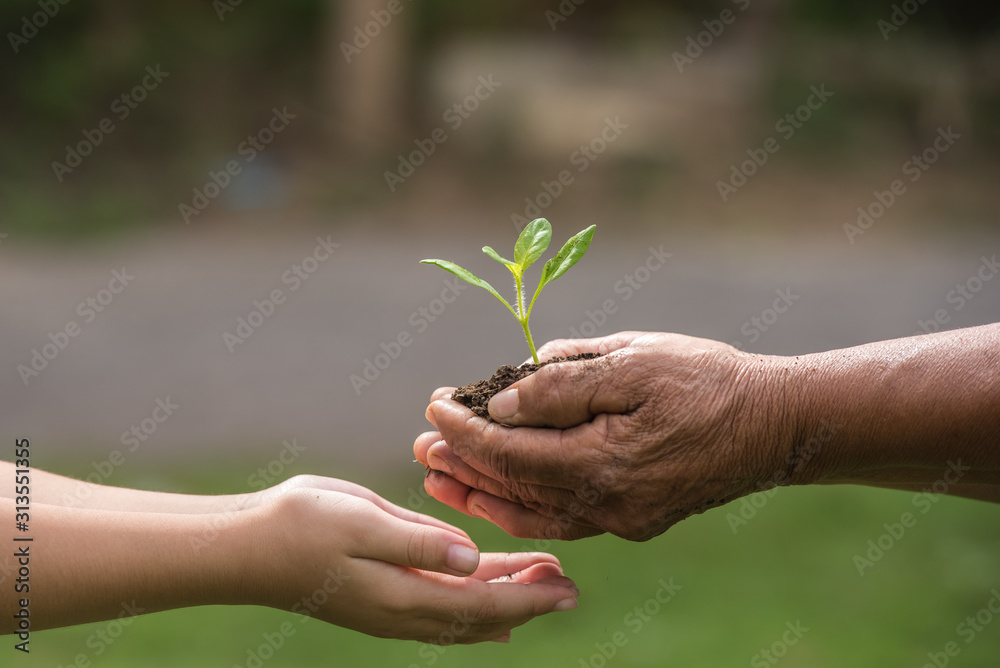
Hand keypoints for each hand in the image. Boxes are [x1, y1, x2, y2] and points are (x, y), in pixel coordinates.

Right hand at [258, 477, 578, 642]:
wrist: (248, 546)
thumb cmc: (302, 526)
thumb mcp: (363, 522)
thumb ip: (419, 542)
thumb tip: (472, 560)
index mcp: (405, 595)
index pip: (483, 603)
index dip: (529, 597)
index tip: (567, 587)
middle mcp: (404, 611)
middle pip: (481, 615)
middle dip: (528, 601)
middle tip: (570, 588)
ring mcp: (391, 609)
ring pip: (463, 614)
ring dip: (505, 601)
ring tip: (542, 584)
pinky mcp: (381, 596)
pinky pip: (440, 608)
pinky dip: (472, 606)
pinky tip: (486, 597)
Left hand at [414, 331, 793, 540]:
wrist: (776, 425)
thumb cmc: (708, 381)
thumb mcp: (635, 362)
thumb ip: (564, 385)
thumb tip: (503, 401)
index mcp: (603, 464)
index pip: (510, 453)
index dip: (466, 431)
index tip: (434, 405)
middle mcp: (607, 505)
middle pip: (514, 488)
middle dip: (464, 464)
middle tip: (422, 444)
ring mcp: (621, 520)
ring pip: (534, 512)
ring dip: (484, 492)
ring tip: (442, 474)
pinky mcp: (633, 520)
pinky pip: (563, 518)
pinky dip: (525, 505)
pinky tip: (498, 493)